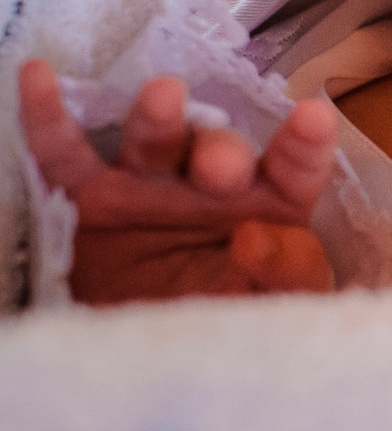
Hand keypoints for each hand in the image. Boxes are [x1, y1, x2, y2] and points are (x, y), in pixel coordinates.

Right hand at [19, 60, 338, 302]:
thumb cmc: (236, 315)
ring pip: (154, 141)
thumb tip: (258, 237)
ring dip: (160, 118)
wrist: (163, 352)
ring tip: (164, 96)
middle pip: (220, 151)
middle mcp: (211, 183)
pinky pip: (65, 154)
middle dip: (221, 152)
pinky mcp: (90, 199)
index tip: (313, 118)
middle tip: (221, 168)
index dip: (304, 142)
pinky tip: (39, 78)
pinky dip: (49, 117)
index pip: (295, 166)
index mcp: (271, 202)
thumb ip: (287, 270)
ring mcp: (149, 185)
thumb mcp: (278, 302)